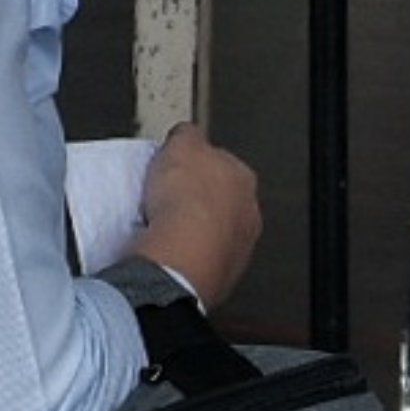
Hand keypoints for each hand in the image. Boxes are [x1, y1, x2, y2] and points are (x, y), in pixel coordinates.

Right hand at [132, 122, 261, 310]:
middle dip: (195, 198)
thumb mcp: (180, 143)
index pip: (220, 162)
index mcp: (244, 178)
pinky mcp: (219, 276)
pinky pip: (199, 258)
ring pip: (210, 231)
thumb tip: (187, 134)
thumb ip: (187, 135)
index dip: (193, 163)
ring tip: (160, 225)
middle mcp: (249, 214)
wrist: (179, 256)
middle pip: (217, 199)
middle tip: (166, 196)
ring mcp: (237, 249)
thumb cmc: (185, 201)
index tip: (174, 167)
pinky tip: (165, 249)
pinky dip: (184, 254)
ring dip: (190, 229)